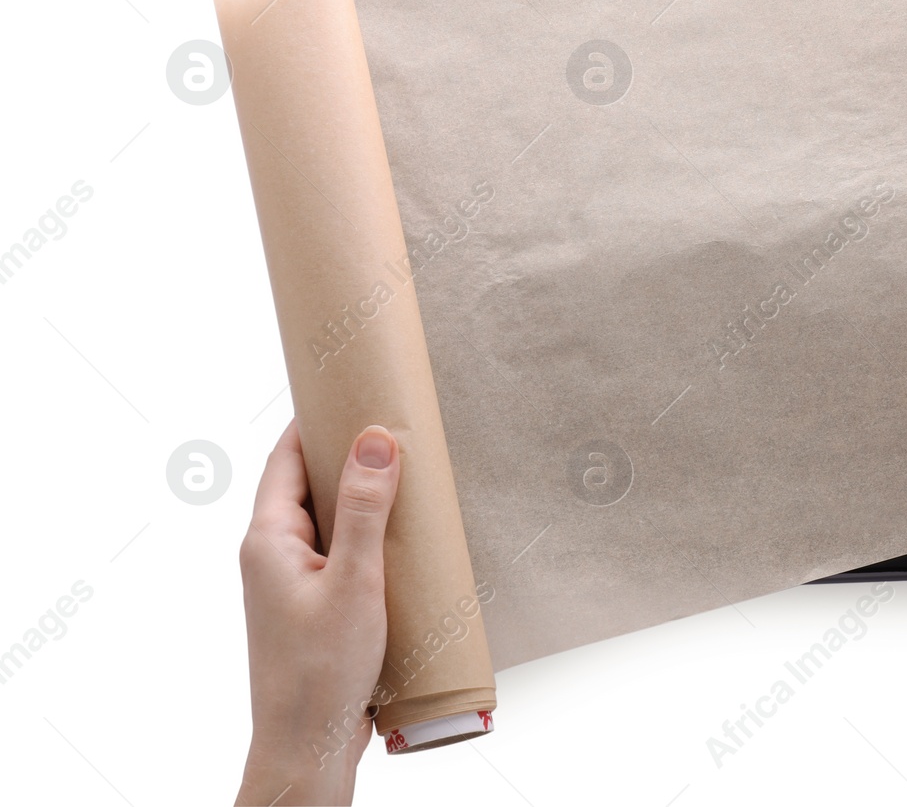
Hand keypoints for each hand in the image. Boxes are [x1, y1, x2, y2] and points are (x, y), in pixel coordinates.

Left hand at [236, 420, 400, 806]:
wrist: (306, 748)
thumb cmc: (320, 672)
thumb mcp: (353, 582)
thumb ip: (363, 510)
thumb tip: (374, 439)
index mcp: (267, 540)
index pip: (285, 458)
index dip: (313, 421)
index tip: (349, 390)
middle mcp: (272, 556)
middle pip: (306, 485)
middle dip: (346, 454)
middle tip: (392, 425)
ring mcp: (291, 585)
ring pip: (326, 521)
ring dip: (362, 499)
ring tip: (408, 477)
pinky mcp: (315, 609)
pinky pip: (339, 554)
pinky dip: (367, 537)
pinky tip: (404, 542)